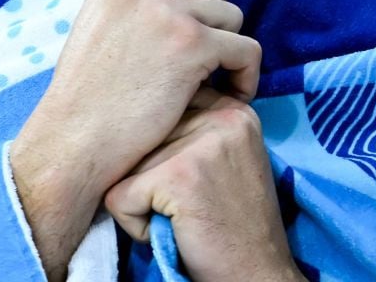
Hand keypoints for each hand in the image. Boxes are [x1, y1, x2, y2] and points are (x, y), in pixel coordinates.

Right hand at [10, 0, 260, 280]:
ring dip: (229, 50)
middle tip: (203, 63)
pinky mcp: (193, 44)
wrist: (72, 143)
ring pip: (234, 16)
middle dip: (215, 24)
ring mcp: (168, 12)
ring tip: (213, 82)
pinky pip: (247, 50)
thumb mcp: (99, 26)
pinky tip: (232, 96)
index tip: (194, 33)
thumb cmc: (86, 99)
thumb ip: (137, 5)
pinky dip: (246, 75)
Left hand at [105, 88, 304, 281]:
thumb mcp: (227, 159)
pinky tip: (172, 232)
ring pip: (127, 166)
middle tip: (190, 205)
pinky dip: (136, 226)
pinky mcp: (178, 176)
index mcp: (234, 111)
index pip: (167, 109)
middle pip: (144, 137)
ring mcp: (200, 144)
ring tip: (182, 219)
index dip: (165, 153)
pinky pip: (119, 197)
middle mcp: (222, 117)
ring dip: (143, 202)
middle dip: (151, 177)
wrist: (256, 276)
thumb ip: (194, 129)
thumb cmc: (233, 225)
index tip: (196, 183)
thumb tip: (136, 113)